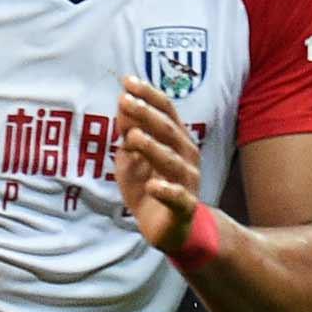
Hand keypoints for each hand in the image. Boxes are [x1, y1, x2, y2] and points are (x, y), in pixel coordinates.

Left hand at [113, 74, 206, 254]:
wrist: (168, 229)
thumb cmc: (150, 187)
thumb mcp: (131, 157)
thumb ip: (129, 132)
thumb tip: (122, 103)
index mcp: (176, 140)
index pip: (165, 111)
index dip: (149, 96)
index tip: (128, 82)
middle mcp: (186, 156)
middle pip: (168, 131)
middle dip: (147, 115)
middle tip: (126, 101)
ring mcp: (188, 181)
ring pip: (172, 161)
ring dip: (153, 147)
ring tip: (133, 138)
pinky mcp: (184, 207)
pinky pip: (178, 198)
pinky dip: (166, 191)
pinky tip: (152, 185)